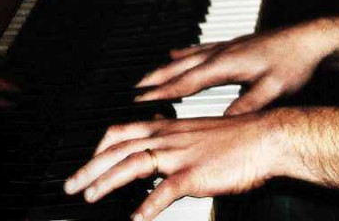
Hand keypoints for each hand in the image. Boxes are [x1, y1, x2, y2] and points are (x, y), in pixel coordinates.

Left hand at [63, 114, 279, 220]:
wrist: (268, 137)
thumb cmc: (241, 138)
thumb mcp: (203, 135)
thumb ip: (179, 144)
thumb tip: (160, 161)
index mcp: (174, 127)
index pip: (128, 129)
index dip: (103, 144)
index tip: (90, 158)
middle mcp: (173, 137)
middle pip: (122, 147)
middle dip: (92, 166)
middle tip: (71, 184)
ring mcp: (183, 155)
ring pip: (135, 163)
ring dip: (108, 181)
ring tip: (89, 197)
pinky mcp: (196, 174)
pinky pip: (166, 190)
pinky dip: (148, 204)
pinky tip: (137, 218)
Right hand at [135, 22, 338, 113]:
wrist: (311, 38)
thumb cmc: (294, 63)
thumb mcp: (271, 91)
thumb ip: (245, 107)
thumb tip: (222, 123)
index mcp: (228, 65)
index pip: (188, 81)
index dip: (163, 92)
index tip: (140, 100)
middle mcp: (224, 52)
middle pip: (182, 66)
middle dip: (157, 78)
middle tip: (134, 89)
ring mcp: (230, 46)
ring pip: (190, 56)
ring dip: (168, 66)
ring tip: (150, 74)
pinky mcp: (237, 43)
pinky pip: (203, 47)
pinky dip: (187, 52)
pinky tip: (180, 52)